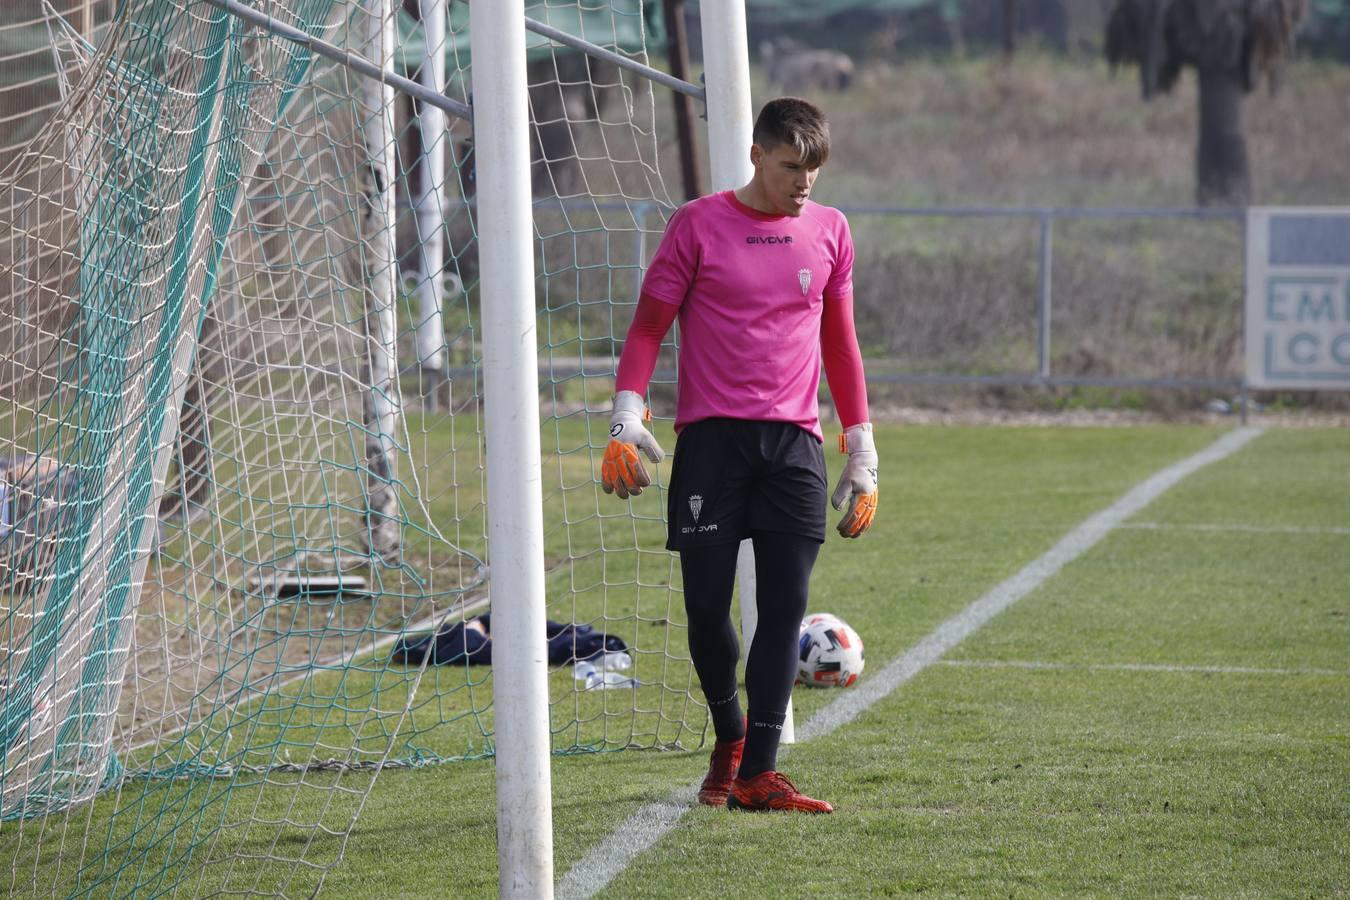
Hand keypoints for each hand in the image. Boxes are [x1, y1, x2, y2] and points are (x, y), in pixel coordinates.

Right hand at [601, 391, 664, 498]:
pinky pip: (603, 473)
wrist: (622, 423)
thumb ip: (654, 449)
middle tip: (639, 491)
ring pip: (613, 476)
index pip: (635, 467)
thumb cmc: (637, 433)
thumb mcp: (648, 438)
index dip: (641, 478)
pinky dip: (605, 482)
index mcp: (629, 448)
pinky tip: (610, 491)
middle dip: (632, 487)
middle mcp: (618, 453)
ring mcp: (610, 457)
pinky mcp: (606, 459)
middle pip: (624, 475)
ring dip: (619, 489)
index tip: (647, 483)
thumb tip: (656, 462)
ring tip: (626, 496)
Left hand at [831, 423, 877, 537]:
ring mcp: (873, 501)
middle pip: (861, 521)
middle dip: (851, 529)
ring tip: (851, 536)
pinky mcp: (873, 499)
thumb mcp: (845, 481)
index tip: (838, 528)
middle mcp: (869, 501)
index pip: (853, 516)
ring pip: (867, 520)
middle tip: (842, 535)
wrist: (866, 461)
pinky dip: (866, 524)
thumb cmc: (854, 470)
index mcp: (862, 497)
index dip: (846, 524)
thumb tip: (837, 509)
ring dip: (859, 529)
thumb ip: (841, 495)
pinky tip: (861, 529)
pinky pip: (871, 516)